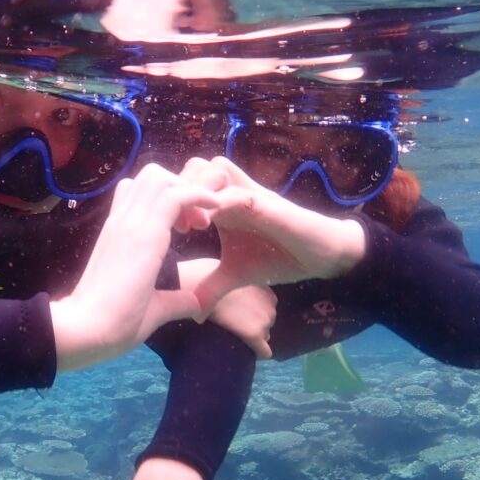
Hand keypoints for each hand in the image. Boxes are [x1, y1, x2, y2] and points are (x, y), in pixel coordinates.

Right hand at [49, 163, 249, 372]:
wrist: (88, 330)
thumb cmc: (112, 323)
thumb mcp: (152, 308)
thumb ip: (175, 301)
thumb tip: (196, 304)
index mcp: (119, 234)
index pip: (138, 192)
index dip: (168, 200)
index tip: (188, 226)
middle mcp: (122, 221)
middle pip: (152, 176)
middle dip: (181, 187)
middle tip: (197, 221)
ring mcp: (130, 223)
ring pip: (162, 177)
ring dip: (189, 190)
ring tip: (202, 221)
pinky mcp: (144, 232)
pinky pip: (177, 195)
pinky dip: (199, 196)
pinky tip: (213, 213)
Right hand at [177, 257, 275, 358]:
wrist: (198, 287)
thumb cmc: (207, 277)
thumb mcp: (231, 274)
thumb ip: (240, 284)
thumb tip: (234, 292)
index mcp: (265, 289)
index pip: (266, 308)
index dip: (252, 313)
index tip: (237, 314)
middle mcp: (270, 304)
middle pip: (266, 323)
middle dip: (253, 324)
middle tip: (232, 323)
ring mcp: (264, 320)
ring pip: (264, 336)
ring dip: (252, 335)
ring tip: (232, 333)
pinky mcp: (255, 334)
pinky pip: (264, 352)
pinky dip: (257, 352)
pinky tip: (244, 352)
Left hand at [179, 156, 366, 311]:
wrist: (318, 256)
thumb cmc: (279, 257)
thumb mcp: (236, 275)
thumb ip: (212, 288)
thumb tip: (194, 313)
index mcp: (220, 206)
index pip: (184, 184)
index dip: (169, 200)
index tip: (161, 229)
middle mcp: (232, 193)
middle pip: (192, 167)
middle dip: (179, 190)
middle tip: (176, 225)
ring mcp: (250, 194)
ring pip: (214, 167)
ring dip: (198, 190)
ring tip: (194, 225)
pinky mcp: (268, 203)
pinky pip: (239, 191)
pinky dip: (222, 202)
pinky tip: (211, 224)